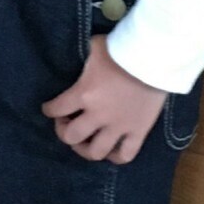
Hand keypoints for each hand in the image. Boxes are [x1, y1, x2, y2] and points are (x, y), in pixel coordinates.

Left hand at [41, 35, 167, 164]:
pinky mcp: (138, 131)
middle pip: (72, 136)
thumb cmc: (123, 49)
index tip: (49, 109)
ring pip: (96, 152)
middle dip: (64, 132)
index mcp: (84, 93)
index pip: (56, 108)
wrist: (154, 57)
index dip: (49, 109)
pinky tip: (112, 150)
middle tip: (67, 123)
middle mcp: (98, 115)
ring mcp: (119, 126)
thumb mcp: (95, 46)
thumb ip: (84, 56)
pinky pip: (125, 155)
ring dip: (85, 149)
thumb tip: (79, 54)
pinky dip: (116, 156)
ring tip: (85, 142)